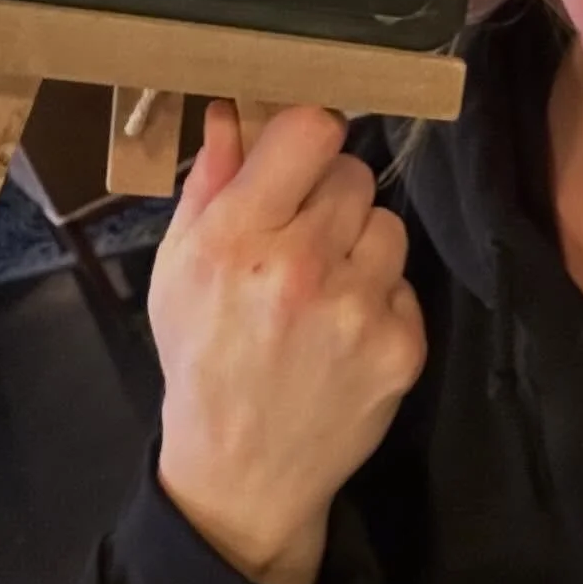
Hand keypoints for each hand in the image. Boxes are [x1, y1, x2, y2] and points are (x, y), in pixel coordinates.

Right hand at [149, 102, 425, 583]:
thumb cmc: (204, 359)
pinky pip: (405, 282)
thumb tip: (236, 113)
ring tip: (325, 289)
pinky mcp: (401, 345)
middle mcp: (302, 268)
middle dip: (330, 197)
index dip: (308, 138)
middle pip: (354, 174)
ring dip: (362, 246)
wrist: (242, 471)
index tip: (299, 156)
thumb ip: (209, 187)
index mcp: (236, 241)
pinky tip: (344, 331)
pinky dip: (381, 299)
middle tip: (304, 237)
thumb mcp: (177, 271)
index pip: (312, 132)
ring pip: (388, 224)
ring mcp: (359, 309)